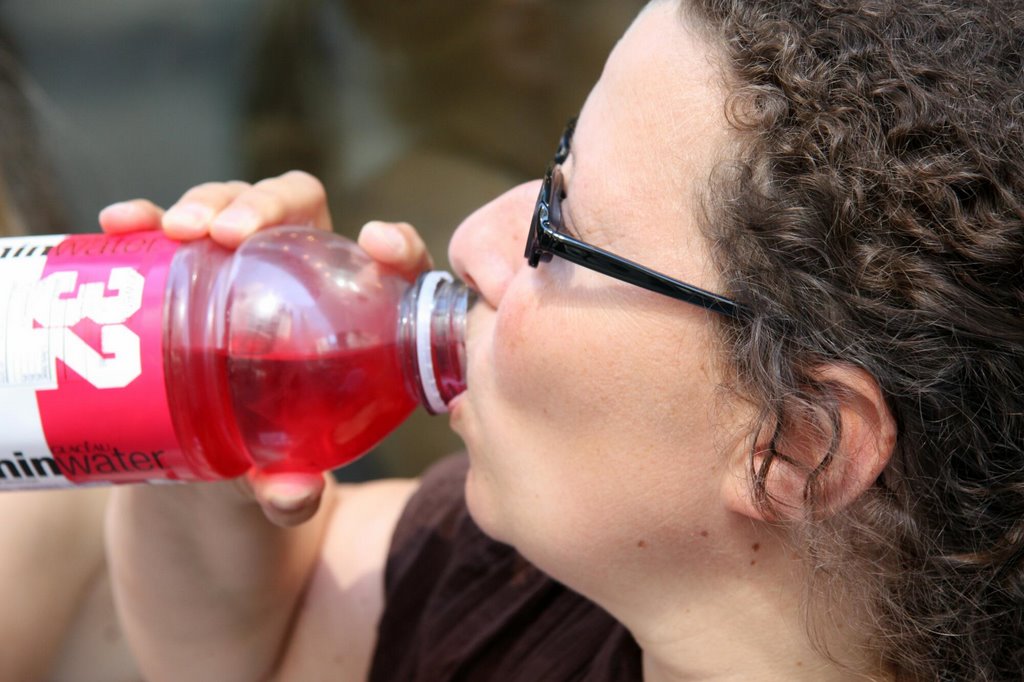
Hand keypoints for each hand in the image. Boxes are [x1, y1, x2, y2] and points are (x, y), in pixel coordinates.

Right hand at [99, 171, 433, 524]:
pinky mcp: (183, 267)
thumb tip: (292, 495)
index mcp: (346, 309)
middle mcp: (295, 272)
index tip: (376, 242)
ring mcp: (236, 262)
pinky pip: (164, 230)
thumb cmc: (267, 451)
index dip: (395, 243)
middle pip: (294, 209)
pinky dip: (143, 218)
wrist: (203, 455)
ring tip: (175, 230)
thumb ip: (291, 487)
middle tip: (227, 235)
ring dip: (205, 203)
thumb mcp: (279, 469)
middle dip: (264, 207)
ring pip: (230, 206)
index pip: (386, 260)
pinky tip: (120, 224)